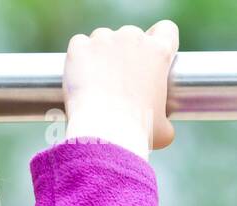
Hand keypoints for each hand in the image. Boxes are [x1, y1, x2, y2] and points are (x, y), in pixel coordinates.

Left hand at [63, 21, 179, 152]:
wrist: (103, 136)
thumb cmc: (136, 134)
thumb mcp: (163, 132)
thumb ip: (165, 120)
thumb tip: (163, 127)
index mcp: (159, 52)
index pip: (165, 31)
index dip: (157, 42)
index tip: (148, 59)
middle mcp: (133, 38)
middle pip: (130, 36)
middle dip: (123, 55)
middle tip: (116, 83)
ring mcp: (105, 40)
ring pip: (102, 39)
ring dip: (99, 55)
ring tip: (94, 84)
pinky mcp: (80, 48)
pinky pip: (78, 45)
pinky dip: (77, 58)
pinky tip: (77, 77)